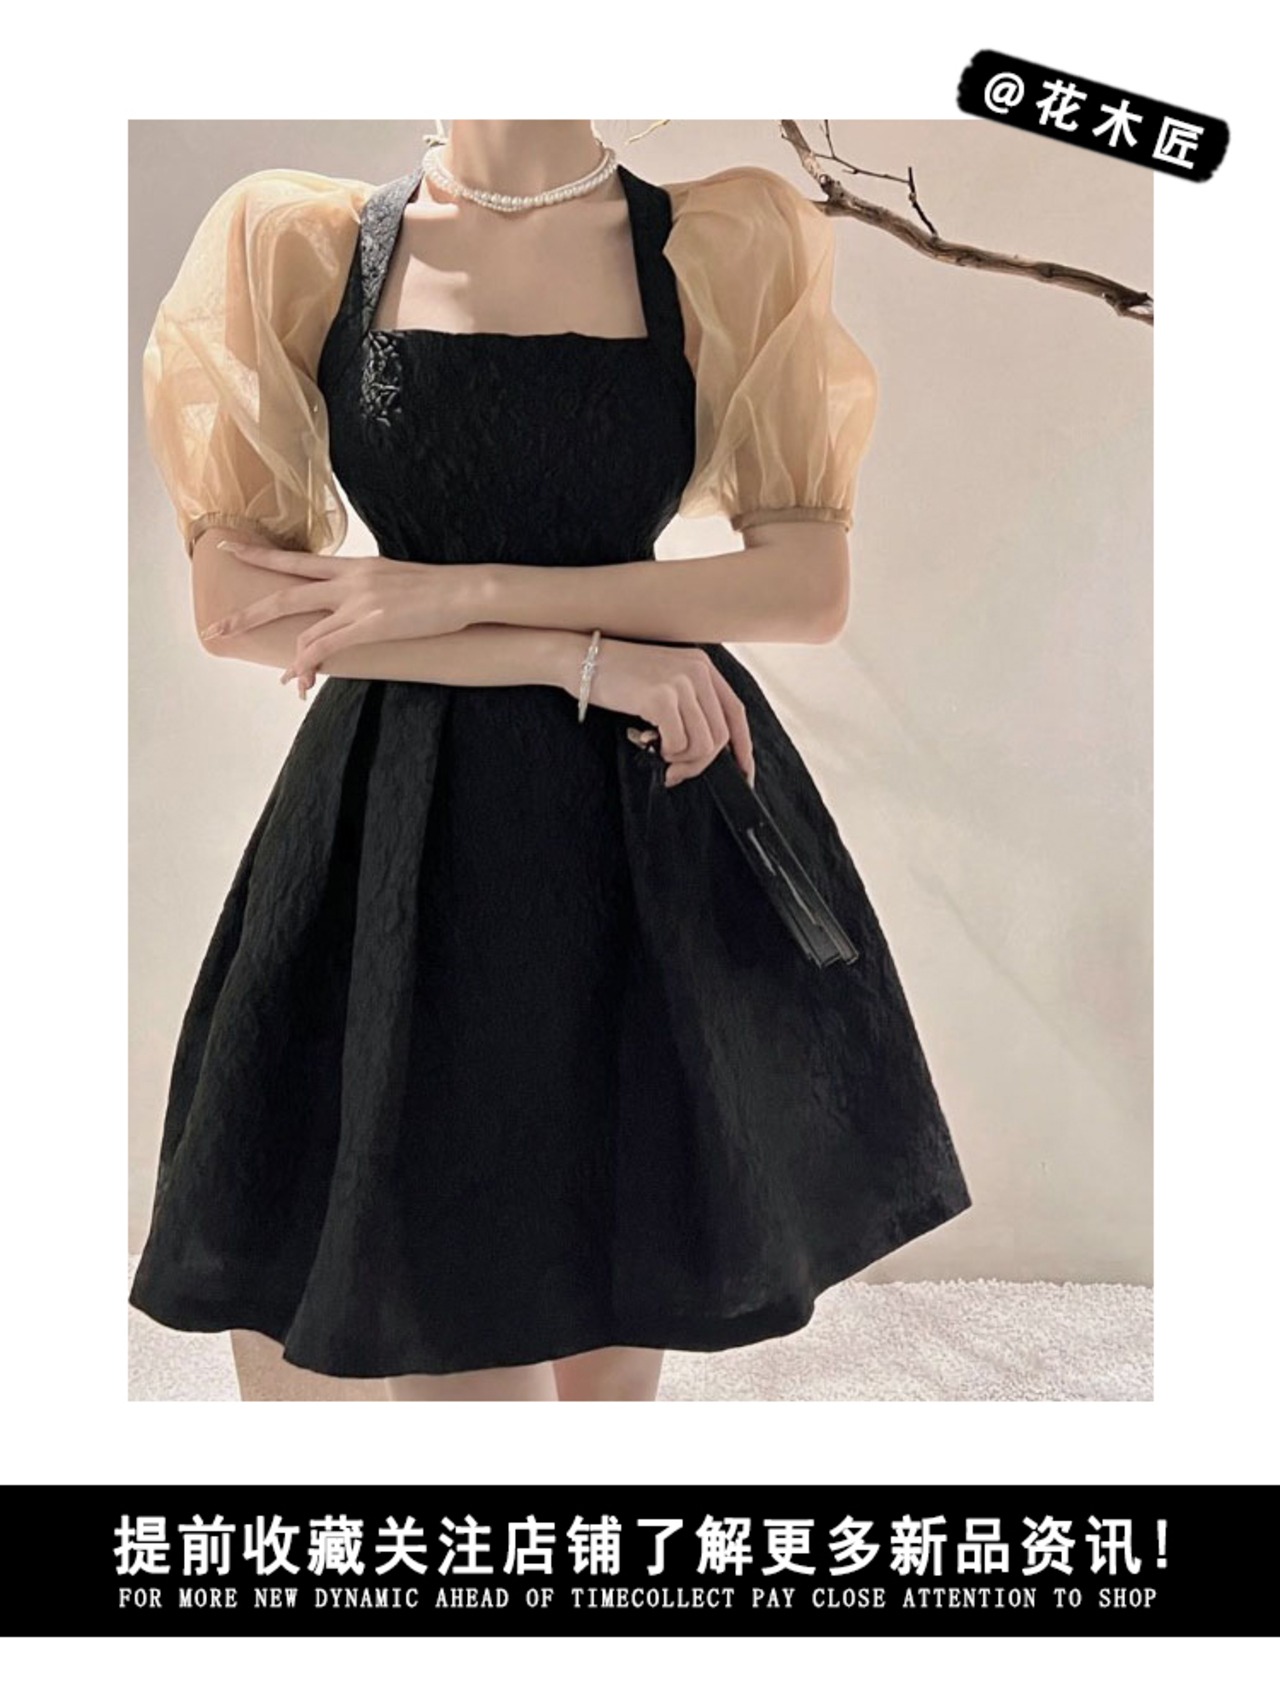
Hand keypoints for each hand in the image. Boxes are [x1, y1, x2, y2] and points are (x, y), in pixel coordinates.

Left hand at [199, 542, 479, 693]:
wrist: (465, 589)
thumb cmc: (438, 588)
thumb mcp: (396, 578)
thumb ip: (371, 586)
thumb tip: (363, 598)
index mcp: (353, 566)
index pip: (296, 560)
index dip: (258, 555)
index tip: (227, 548)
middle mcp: (347, 581)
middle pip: (284, 593)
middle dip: (248, 612)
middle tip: (217, 625)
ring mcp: (356, 603)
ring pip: (303, 629)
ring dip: (290, 658)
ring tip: (284, 680)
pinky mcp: (369, 626)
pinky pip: (325, 648)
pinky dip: (308, 665)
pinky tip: (300, 680)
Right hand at [584, 638, 754, 788]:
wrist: (582, 659)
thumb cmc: (618, 675)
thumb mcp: (663, 680)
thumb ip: (688, 704)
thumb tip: (704, 748)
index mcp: (702, 666)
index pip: (736, 712)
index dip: (743, 746)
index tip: (744, 772)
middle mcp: (697, 671)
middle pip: (720, 735)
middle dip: (701, 763)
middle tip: (677, 771)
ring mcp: (680, 683)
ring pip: (703, 744)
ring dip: (683, 760)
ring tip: (661, 754)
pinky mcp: (660, 697)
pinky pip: (678, 743)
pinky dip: (667, 752)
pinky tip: (648, 742)